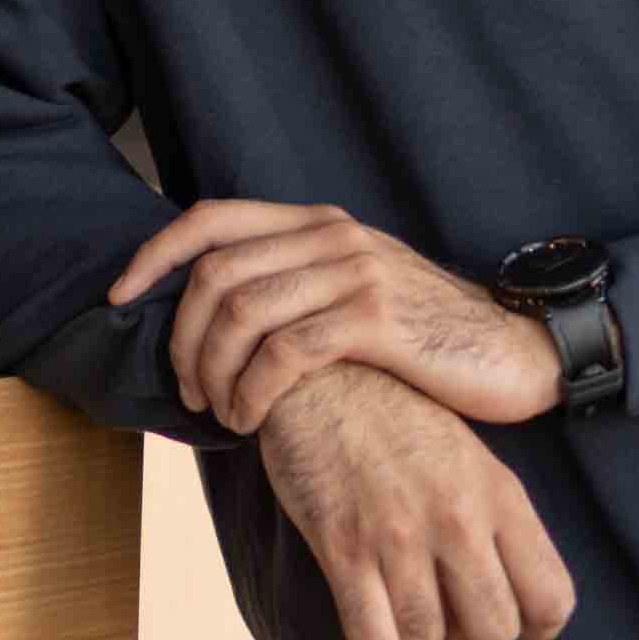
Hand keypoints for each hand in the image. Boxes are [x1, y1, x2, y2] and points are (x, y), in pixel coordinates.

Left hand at [114, 198, 567, 438]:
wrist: (518, 350)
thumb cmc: (429, 337)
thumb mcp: (358, 291)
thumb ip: (298, 285)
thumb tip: (215, 313)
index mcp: (318, 224)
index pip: (209, 219)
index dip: (153, 256)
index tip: (120, 299)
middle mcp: (331, 235)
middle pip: (213, 272)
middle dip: (181, 336)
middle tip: (186, 387)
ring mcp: (354, 272)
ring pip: (241, 312)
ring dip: (212, 371)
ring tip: (219, 412)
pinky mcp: (375, 319)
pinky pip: (284, 352)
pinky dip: (251, 390)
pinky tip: (251, 420)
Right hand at [257, 363, 576, 639]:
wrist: (323, 374)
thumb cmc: (399, 418)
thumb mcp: (470, 455)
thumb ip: (498, 517)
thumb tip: (516, 589)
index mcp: (500, 493)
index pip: (551, 598)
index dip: (538, 625)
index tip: (516, 620)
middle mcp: (457, 518)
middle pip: (494, 630)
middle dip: (475, 635)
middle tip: (453, 611)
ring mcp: (398, 535)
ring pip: (431, 638)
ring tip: (414, 614)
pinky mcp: (343, 548)